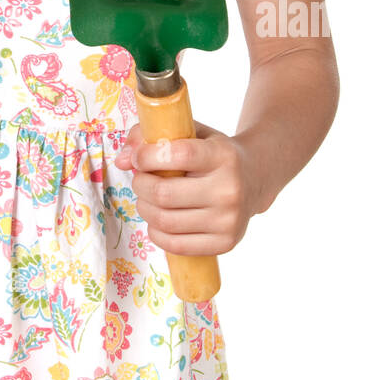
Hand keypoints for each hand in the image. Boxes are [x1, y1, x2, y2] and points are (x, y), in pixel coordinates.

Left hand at [112, 120, 259, 255]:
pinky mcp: (226, 243)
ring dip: (144, 209)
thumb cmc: (215, 153)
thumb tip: (123, 159)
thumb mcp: (193, 133)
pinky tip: (157, 220)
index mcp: (223, 155)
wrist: (256, 178)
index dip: (147, 156)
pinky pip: (176, 245)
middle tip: (140, 179)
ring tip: (147, 199)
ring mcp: (229, 220)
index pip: (177, 154)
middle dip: (140, 185)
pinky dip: (156, 233)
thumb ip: (154, 135)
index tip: (138, 158)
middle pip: (164, 193)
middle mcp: (229, 189)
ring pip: (166, 221)